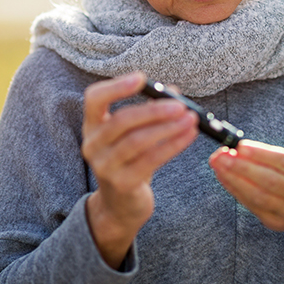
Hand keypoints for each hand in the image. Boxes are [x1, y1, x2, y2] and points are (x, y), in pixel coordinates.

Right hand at [82, 72, 197, 267]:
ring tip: (190, 119)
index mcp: (92, 125)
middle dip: (154, 110)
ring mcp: (104, 166)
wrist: (121, 205)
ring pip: (137, 141)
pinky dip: (172, 146)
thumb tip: (173, 92)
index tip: (142, 78)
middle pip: (121, 121)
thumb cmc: (130, 160)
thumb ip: (150, 110)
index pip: (94, 99)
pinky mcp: (121, 184)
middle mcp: (92, 145)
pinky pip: (150, 161)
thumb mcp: (134, 134)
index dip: (116, 86)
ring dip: (168, 128)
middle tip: (181, 105)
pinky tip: (188, 136)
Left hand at [209, 116, 283, 245]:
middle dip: (242, 167)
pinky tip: (223, 176)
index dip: (261, 154)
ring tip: (218, 163)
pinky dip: (235, 190)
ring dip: (234, 179)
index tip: (241, 145)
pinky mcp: (274, 221)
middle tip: (221, 154)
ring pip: (257, 195)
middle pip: (268, 181)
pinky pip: (251, 205)